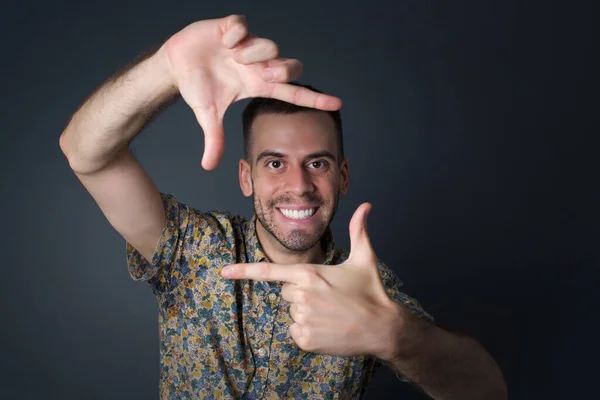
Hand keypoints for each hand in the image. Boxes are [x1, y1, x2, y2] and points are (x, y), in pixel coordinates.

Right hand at [160, 14, 341, 169]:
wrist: (176, 64)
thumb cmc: (197, 86)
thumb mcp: (207, 114)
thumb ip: (214, 139)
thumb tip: (209, 166)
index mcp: (257, 84)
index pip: (292, 92)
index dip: (314, 99)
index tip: (337, 104)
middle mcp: (258, 64)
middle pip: (290, 66)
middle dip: (281, 70)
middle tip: (262, 73)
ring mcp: (247, 45)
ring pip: (270, 45)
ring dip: (252, 54)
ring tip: (231, 58)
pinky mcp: (232, 27)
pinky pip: (244, 26)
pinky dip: (234, 34)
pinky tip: (223, 42)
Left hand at [221, 203, 399, 357]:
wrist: (383, 328)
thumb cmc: (372, 292)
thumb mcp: (364, 259)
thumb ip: (359, 230)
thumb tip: (366, 205)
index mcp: (309, 274)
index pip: (269, 271)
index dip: (244, 271)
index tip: (223, 272)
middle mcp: (301, 296)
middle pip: (285, 292)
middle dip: (301, 293)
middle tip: (327, 297)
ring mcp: (303, 319)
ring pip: (291, 312)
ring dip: (306, 313)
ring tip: (331, 313)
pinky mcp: (305, 339)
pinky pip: (296, 332)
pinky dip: (309, 332)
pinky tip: (328, 329)